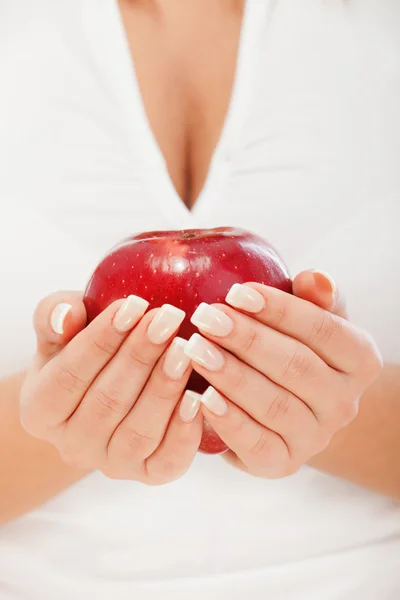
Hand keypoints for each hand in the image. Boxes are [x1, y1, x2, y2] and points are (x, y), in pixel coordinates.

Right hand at [20, 292, 202, 484]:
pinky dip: (185, 432)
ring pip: (138, 432)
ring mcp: (111, 464)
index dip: (101, 340)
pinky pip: (167, 461)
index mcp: (40, 411)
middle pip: (107, 402)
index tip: (133, 305)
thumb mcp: (63, 329)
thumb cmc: (85, 350)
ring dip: (164, 388)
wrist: (110, 387)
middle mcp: (72, 445)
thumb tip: (67, 315)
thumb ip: (54, 316)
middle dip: (140, 356)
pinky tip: (200, 396)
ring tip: (186, 349)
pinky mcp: (148, 474)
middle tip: (169, 319)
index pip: (69, 376)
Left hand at [184, 271, 382, 477]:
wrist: (294, 407)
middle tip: (206, 317)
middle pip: (296, 367)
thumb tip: (316, 279)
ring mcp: (315, 437)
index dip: (280, 310)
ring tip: (196, 350)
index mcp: (360, 360)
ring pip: (275, 405)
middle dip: (246, 340)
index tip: (236, 292)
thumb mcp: (311, 318)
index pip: (322, 329)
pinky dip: (229, 421)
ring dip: (231, 376)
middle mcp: (344, 402)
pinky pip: (257, 445)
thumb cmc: (296, 349)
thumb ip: (315, 297)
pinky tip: (201, 397)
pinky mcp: (283, 463)